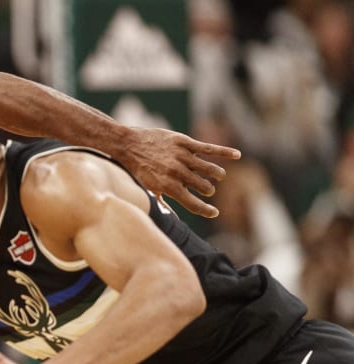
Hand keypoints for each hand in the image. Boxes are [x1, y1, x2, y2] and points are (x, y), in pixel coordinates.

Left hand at [117, 127, 240, 217]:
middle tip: (206, 189)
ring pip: (209, 169)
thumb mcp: (148, 188)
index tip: (213, 213)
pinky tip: (237, 155)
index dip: (205, 210)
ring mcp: (181, 157)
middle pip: (204, 187)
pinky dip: (224, 152)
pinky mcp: (184, 142)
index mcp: (168, 187)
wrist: (128, 145)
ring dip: (216, 174)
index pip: (193, 204)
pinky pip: (208, 148)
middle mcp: (177, 173)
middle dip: (207, 190)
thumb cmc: (138, 169)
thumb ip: (161, 202)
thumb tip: (170, 217)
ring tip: (218, 177)